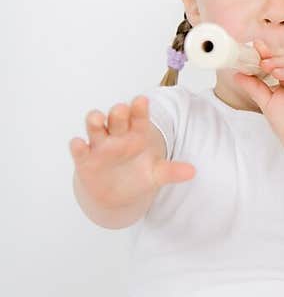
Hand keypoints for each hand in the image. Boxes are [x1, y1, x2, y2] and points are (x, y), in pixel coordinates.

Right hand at [69, 97, 195, 208]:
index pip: (138, 118)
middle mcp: (116, 135)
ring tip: (97, 119)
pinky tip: (79, 144)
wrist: (116, 195)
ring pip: (95, 127)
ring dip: (94, 121)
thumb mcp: (156, 175)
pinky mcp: (84, 159)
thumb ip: (172, 172)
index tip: (142, 101)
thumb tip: (193, 171)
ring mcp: (99, 145)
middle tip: (122, 109)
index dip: (139, 110)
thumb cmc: (137, 176)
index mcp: (135, 134)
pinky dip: (78, 146)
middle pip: (116, 119)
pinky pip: (79, 149)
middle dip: (118, 113)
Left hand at [230, 38, 283, 161]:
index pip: (280, 61)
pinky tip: (278, 73)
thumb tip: (237, 74)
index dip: (267, 53)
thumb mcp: (267, 102)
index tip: (254, 48)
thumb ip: (255, 87)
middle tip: (257, 53)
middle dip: (272, 55)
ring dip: (280, 62)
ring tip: (264, 64)